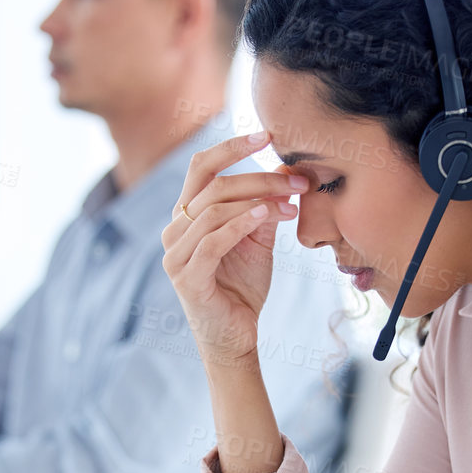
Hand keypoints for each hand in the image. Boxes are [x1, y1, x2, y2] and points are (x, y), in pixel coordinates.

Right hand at [160, 131, 305, 368]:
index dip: (232, 147)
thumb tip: (285, 173)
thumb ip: (263, 208)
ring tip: (291, 202)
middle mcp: (174, 230)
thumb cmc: (243, 287)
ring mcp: (176, 254)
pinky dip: (241, 223)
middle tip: (296, 179)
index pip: (201, 166)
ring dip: (258, 199)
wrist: (235, 336)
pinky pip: (212, 240)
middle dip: (258, 176)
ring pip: (213, 209)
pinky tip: (268, 215)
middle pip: (211, 184)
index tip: (268, 135)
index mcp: (187, 215)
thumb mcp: (257, 240)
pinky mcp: (187, 277)